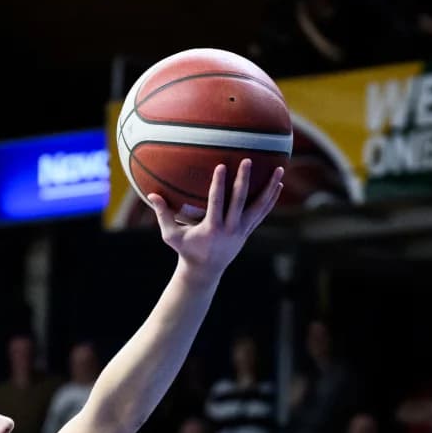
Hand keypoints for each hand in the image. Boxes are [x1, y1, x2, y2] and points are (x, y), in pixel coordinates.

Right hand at [144, 159, 285, 277]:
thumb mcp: (171, 236)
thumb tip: (151, 194)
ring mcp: (242, 231)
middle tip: (248, 160)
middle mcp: (230, 229)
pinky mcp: (248, 231)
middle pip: (239, 202)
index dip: (219, 185)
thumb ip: (163, 215)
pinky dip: (270, 199)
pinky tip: (278, 185)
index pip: (216, 203)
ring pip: (259, 207)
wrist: (205, 272)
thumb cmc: (186, 250)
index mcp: (212, 229)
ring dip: (269, 189)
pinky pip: (262, 213)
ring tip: (280, 169)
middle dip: (243, 181)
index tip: (221, 166)